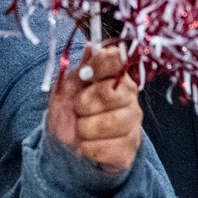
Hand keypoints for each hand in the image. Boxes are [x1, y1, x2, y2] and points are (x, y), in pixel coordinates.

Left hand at [47, 44, 141, 173]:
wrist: (65, 144)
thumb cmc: (69, 110)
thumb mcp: (66, 86)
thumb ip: (79, 68)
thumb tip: (91, 48)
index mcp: (115, 76)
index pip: (117, 59)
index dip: (99, 65)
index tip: (84, 75)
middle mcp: (130, 97)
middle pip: (111, 92)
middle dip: (84, 103)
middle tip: (78, 109)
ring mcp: (132, 124)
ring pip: (111, 122)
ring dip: (85, 128)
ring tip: (82, 129)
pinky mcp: (129, 150)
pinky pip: (109, 148)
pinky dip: (89, 148)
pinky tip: (87, 145)